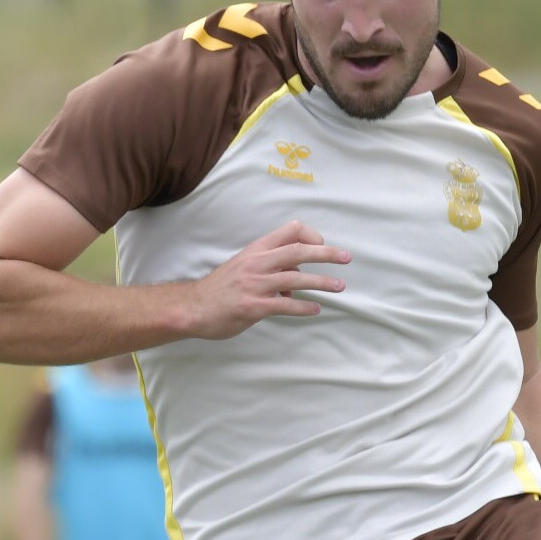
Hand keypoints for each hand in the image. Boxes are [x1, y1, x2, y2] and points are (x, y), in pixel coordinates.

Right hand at [182, 221, 348, 338]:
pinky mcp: (254, 306)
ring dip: (321, 282)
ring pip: (296, 278)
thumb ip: (271, 266)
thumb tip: (296, 275)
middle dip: (326, 253)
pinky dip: (304, 307)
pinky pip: (285, 305)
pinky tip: (315, 309)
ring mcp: (255, 284)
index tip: (322, 244)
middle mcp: (257, 263)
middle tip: (346, 257)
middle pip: (298, 251)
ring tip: (340, 286)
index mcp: (256, 250)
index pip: (289, 231)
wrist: (194, 306)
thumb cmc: (223, 287)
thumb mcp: (245, 266)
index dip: (310, 235)